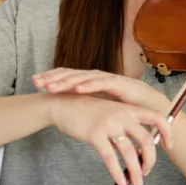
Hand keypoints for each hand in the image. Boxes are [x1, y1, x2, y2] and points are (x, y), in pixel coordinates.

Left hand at [32, 68, 170, 114]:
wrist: (150, 107)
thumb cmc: (123, 108)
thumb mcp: (98, 106)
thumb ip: (84, 104)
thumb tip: (65, 109)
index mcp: (90, 81)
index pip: (67, 77)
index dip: (51, 78)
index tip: (35, 83)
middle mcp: (96, 77)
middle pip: (70, 74)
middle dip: (52, 78)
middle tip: (36, 82)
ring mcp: (107, 79)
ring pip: (82, 78)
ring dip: (66, 81)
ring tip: (51, 86)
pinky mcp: (119, 84)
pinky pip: (101, 84)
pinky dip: (88, 85)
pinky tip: (76, 88)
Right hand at [45, 93, 173, 184]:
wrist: (64, 105)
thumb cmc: (88, 112)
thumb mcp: (110, 112)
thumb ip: (125, 125)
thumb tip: (139, 151)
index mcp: (128, 109)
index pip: (156, 118)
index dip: (166, 132)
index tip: (168, 146)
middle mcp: (122, 115)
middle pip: (146, 140)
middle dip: (150, 160)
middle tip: (146, 172)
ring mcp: (109, 124)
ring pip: (129, 152)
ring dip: (135, 171)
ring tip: (136, 183)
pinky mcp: (95, 134)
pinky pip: (110, 157)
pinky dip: (117, 172)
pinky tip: (120, 180)